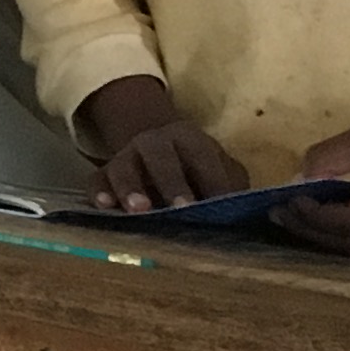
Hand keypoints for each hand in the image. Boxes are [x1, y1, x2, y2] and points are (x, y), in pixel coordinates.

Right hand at [76, 75, 253, 212]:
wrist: (153, 143)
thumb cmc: (195, 167)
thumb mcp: (218, 166)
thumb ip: (232, 185)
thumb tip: (252, 209)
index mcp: (190, 141)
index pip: (204, 158)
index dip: (213, 181)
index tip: (222, 206)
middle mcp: (156, 143)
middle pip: (162, 158)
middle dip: (172, 183)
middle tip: (181, 208)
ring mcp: (127, 156)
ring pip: (125, 167)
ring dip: (132, 187)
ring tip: (139, 210)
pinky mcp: (105, 171)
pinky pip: (97, 178)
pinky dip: (99, 191)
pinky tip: (103, 206)